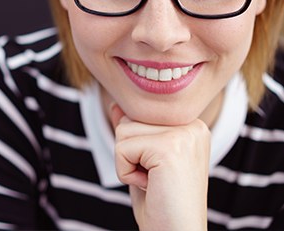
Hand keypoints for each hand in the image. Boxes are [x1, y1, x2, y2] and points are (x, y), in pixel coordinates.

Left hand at [109, 104, 210, 230]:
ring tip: (153, 181)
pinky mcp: (169, 148)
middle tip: (154, 178)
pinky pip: (121, 149)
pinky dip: (125, 172)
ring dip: (127, 163)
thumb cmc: (161, 203)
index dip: (135, 147)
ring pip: (122, 132)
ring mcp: (183, 135)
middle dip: (129, 153)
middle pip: (128, 120)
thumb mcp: (143, 161)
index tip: (157, 171)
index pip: (138, 115)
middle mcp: (192, 125)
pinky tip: (150, 186)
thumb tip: (115, 105)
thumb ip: (134, 131)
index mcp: (190, 125)